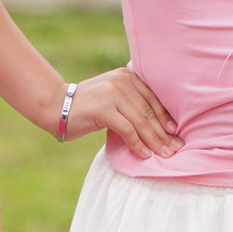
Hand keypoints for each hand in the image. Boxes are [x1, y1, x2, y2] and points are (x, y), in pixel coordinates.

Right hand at [66, 67, 180, 157]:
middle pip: (148, 112)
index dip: (165, 118)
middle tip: (176, 148)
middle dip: (164, 133)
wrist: (56, 106)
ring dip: (154, 141)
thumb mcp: (112, 98)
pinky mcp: (104, 109)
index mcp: (126, 76)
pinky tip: (144, 154)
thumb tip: (158, 125)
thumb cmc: (86, 107)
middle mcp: (121, 81)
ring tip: (165, 155)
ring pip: (141, 122)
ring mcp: (112, 94)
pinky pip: (127, 130)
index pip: (152, 99)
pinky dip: (138, 144)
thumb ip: (130, 103)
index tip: (176, 133)